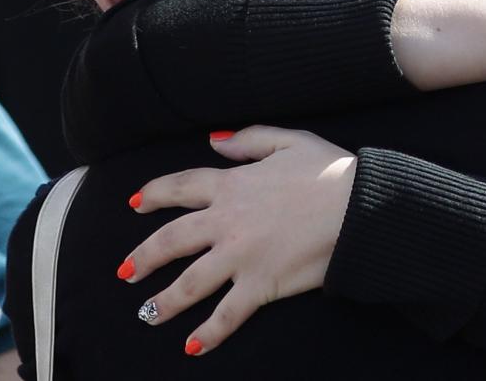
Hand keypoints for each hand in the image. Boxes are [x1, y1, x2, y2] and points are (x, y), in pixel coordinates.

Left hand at [121, 126, 355, 355]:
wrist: (360, 206)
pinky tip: (193, 346)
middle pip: (172, 241)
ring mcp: (241, 257)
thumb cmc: (330, 171)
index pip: (181, 187)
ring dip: (163, 302)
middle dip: (143, 258)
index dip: (154, 194)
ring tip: (145, 314)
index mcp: (233, 185)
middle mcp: (227, 222)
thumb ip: (248, 140)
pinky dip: (209, 333)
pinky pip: (228, 314)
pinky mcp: (261, 285)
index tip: (134, 202)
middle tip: (125, 272)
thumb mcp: (289, 141)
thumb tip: (214, 141)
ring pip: (190, 284)